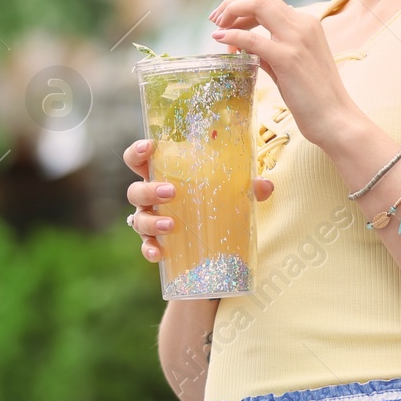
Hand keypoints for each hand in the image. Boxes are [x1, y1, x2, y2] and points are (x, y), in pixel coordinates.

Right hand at [123, 138, 273, 263]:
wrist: (212, 233)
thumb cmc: (215, 199)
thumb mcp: (231, 189)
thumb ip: (248, 185)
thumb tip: (266, 186)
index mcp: (164, 174)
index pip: (139, 160)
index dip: (138, 152)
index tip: (149, 147)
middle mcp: (151, 196)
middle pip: (135, 190)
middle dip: (149, 190)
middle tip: (172, 192)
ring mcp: (150, 219)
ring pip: (137, 218)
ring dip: (151, 221)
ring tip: (171, 225)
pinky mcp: (154, 241)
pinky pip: (145, 246)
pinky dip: (149, 249)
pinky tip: (159, 253)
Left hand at [207, 0, 363, 148]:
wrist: (335, 117)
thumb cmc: (314, 96)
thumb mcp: (291, 64)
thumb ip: (270, 50)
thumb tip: (244, 44)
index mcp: (307, 24)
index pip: (268, 0)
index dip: (242, 4)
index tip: (225, 18)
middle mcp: (303, 24)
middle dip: (232, 3)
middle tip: (215, 19)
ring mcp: (297, 39)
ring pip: (258, 6)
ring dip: (231, 12)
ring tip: (216, 27)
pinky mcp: (288, 58)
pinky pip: (253, 39)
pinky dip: (233, 35)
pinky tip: (220, 39)